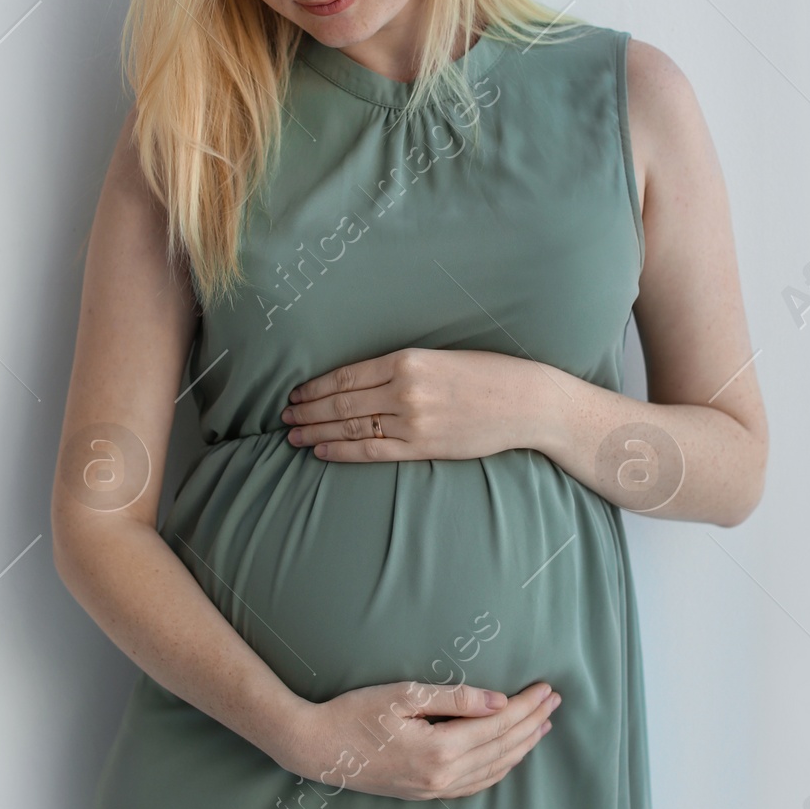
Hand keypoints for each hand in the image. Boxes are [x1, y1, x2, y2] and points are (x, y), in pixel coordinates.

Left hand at [281, 347, 547, 462]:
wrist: (525, 401)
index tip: (296, 393)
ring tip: (293, 434)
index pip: (347, 375)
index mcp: (407, 360)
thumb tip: (360, 381)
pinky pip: (372, 451)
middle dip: (308, 410)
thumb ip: (401, 368)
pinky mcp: (423, 447)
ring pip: (351, 426)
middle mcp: (405, 390)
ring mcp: (413, 421)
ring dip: (317, 430)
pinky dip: (342, 450)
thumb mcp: (439, 357)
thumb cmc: (486, 374)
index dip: (316, 387)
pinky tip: (321, 450)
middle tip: (284, 415)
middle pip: (342, 402)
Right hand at [281, 679, 559, 800]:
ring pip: (493, 770)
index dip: (525, 706)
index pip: (497, 725)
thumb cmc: (355, 714)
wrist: (316, 749)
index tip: (545, 688)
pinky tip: (507, 755)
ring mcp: (434, 789)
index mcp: (440, 750)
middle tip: (554, 702)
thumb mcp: (404, 695)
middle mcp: (442, 776)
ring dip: (521, 747)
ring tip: (541, 727)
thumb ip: (455, 698)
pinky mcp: (425, 793)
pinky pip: (475, 784)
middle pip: (502, 749)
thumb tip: (499, 701)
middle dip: (531, 724)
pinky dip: (499, 767)